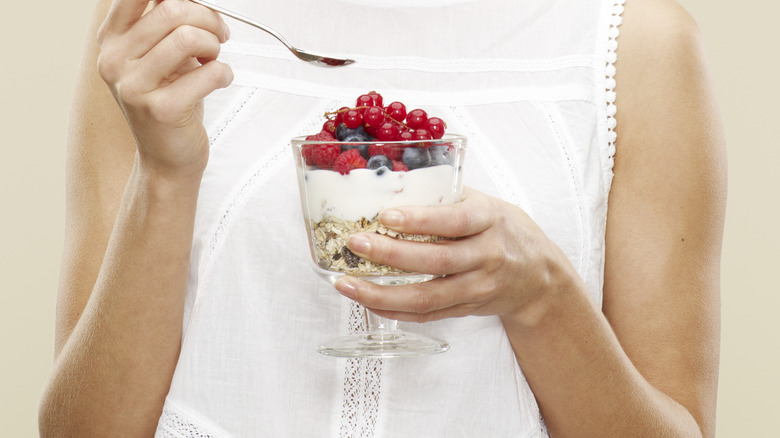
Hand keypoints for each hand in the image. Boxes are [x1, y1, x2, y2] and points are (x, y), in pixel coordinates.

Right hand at [97, 0, 232, 178]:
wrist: (166, 158)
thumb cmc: (169, 100)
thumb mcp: (160, 56)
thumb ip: (168, 23)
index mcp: (112, 39)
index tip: (196, 4)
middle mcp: (115, 60)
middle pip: (170, 10)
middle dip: (207, 17)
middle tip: (219, 32)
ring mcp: (134, 86)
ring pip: (187, 37)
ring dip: (214, 43)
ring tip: (214, 57)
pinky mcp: (161, 109)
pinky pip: (208, 72)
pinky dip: (224, 72)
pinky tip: (219, 79)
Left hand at [334, 188, 583, 325]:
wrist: (539, 276)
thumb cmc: (503, 230)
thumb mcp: (486, 203)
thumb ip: (446, 196)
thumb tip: (392, 180)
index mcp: (489, 220)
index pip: (454, 221)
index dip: (420, 220)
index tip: (386, 216)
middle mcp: (486, 256)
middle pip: (435, 261)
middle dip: (390, 254)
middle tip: (355, 244)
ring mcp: (477, 288)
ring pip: (427, 297)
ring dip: (381, 294)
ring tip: (346, 283)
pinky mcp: (467, 309)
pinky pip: (427, 315)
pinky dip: (394, 311)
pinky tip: (367, 301)